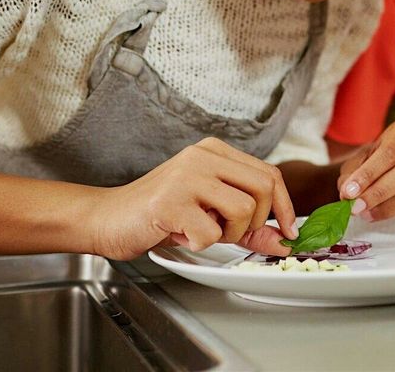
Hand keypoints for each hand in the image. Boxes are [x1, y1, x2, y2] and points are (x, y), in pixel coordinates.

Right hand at [89, 137, 296, 259]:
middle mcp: (203, 156)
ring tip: (200, 231)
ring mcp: (187, 176)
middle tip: (229, 232)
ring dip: (227, 234)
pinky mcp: (171, 201)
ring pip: (243, 210)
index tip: (287, 232)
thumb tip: (284, 242)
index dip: (284, 206)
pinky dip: (199, 244)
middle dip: (255, 221)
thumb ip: (248, 226)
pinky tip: (179, 235)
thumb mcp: (209, 213)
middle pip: (263, 188)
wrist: (107, 218)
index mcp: (215, 151)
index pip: (269, 173)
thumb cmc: (159, 215)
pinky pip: (210, 233)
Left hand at [336, 119, 394, 220]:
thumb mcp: (365, 157)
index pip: (391, 151)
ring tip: (366, 213)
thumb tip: (347, 193)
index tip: (349, 192)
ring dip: (387, 208)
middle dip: (378, 194)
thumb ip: (353, 172)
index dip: (368, 174)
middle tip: (355, 208)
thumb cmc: (382, 159)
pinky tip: (386, 213)